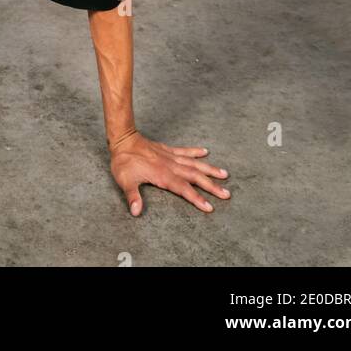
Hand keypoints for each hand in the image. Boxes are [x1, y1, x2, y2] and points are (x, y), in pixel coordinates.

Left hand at [109, 129, 230, 215]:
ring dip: (209, 169)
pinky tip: (205, 151)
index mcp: (163, 175)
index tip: (210, 207)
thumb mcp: (125, 181)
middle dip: (211, 186)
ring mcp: (170, 157)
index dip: (197, 198)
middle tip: (227, 193)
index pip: (184, 189)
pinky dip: (195, 151)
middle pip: (195, 176)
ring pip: (194, 163)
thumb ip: (132, 196)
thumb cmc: (123, 161)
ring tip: (224, 174)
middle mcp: (170, 166)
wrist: (123, 139)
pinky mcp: (167, 150)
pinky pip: (184, 151)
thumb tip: (136, 212)